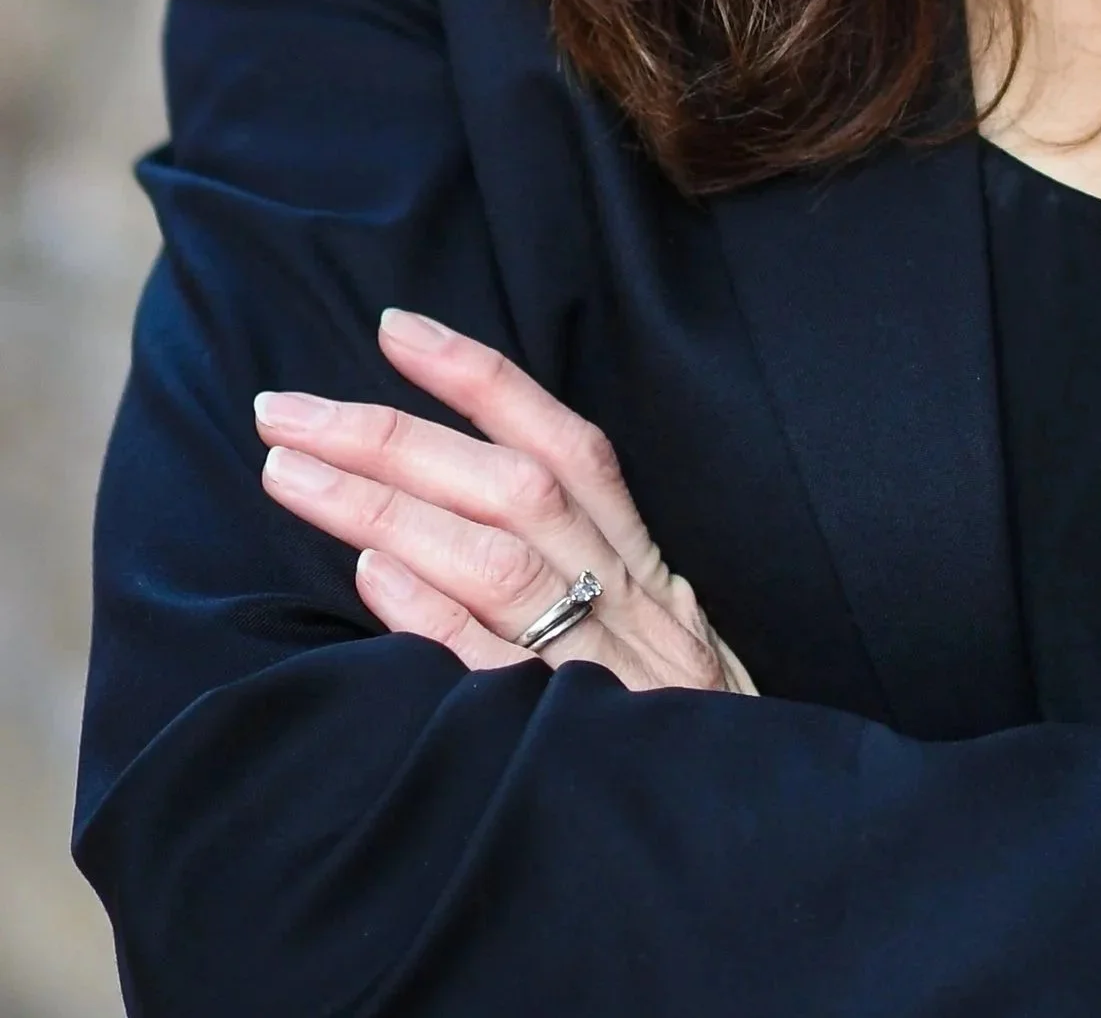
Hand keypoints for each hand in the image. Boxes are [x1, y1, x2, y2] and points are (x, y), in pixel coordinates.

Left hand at [254, 307, 755, 694]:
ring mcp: (607, 668)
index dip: (481, 379)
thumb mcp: (651, 634)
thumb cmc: (680, 734)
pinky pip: (501, 667)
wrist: (748, 842)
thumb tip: (450, 524)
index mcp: (641, 564)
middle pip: (513, 488)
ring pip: (499, 560)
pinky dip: (436, 616)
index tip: (394, 329)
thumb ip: (579, 577)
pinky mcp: (581, 742)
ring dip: (386, 507)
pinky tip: (370, 575)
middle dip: (392, 436)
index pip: (564, 444)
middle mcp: (629, 599)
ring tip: (289, 475)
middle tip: (281, 410)